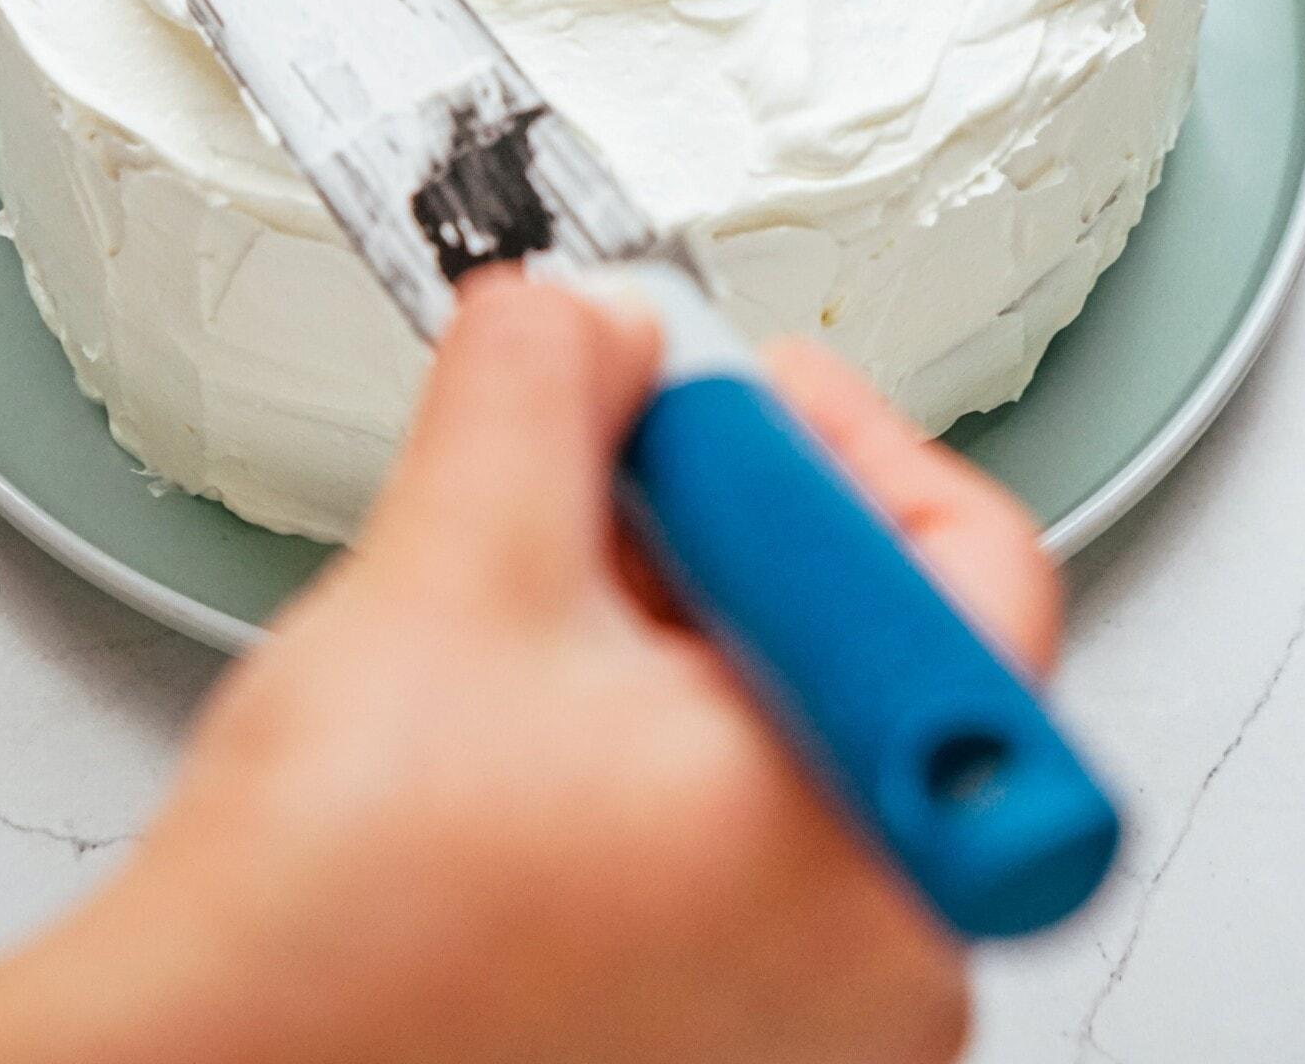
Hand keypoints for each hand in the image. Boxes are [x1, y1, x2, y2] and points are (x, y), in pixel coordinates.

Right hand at [0, 278, 1058, 1063]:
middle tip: (599, 477)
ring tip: (530, 621)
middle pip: (875, 643)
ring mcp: (811, 1024)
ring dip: (667, 631)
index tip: (705, 388)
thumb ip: (550, 378)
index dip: (816, 426)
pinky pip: (740, 840)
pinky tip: (524, 728)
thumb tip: (607, 313)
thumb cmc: (341, 936)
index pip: (962, 554)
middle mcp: (890, 962)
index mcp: (882, 841)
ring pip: (791, 736)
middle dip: (720, 525)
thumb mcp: (456, 566)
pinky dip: (649, 747)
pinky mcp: (724, 1042)